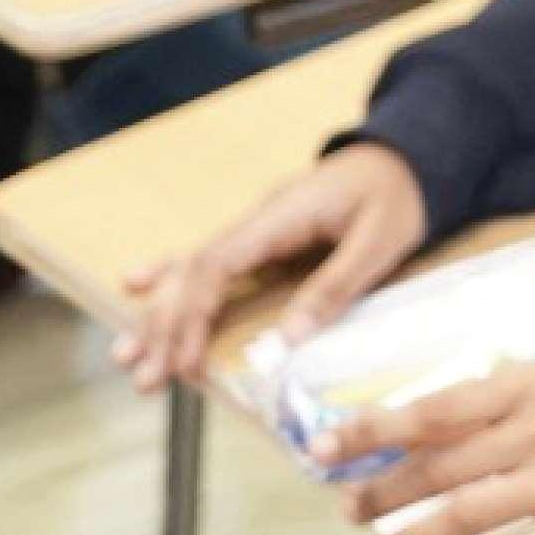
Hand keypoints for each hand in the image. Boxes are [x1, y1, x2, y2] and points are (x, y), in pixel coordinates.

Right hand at [116, 143, 424, 391]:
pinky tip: (135, 286)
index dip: (194, 314)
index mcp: (281, 217)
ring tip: (126, 357)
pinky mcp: (263, 238)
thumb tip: (284, 342)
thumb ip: (332, 288)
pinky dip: (173, 275)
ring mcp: (257, 228)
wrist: (407, 156)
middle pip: (196, 273)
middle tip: (145, 378)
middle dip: (166, 326)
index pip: (218, 265)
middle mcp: (258, 221)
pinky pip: (212, 261)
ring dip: (161, 312)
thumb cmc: (397, 197)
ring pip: (194, 270)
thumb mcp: (378, 244)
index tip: (184, 360)